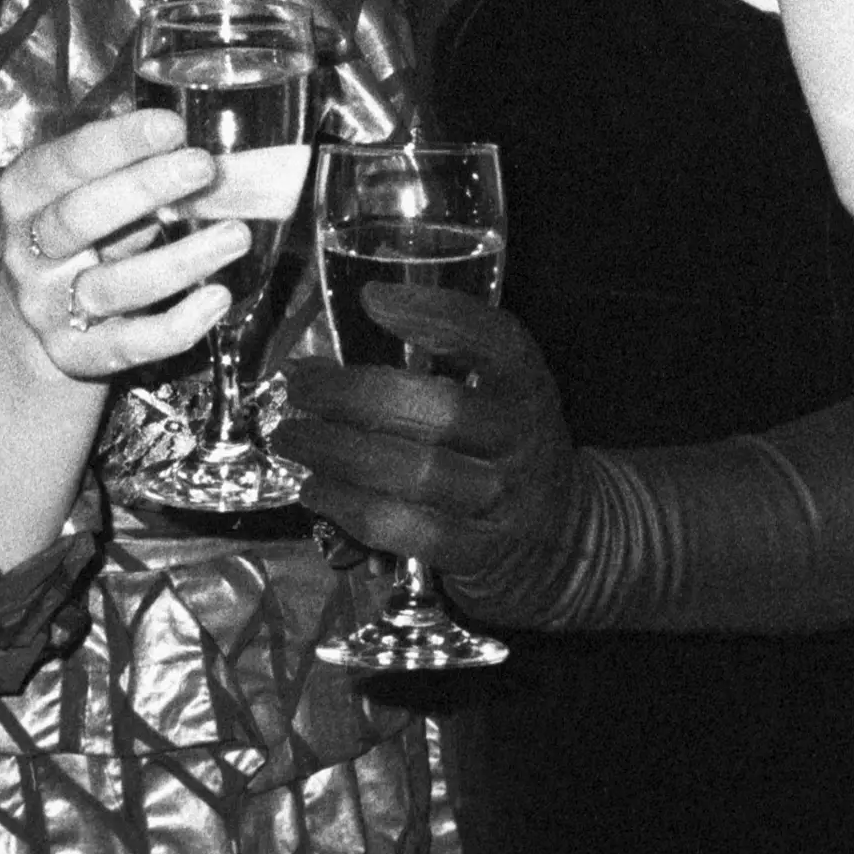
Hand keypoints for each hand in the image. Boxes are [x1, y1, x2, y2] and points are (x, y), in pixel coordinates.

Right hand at [0, 110, 237, 379]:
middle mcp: (28, 252)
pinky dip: (178, 324)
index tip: (172, 126)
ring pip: (112, 286)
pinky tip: (217, 297)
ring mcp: (49, 308)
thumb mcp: (88, 190)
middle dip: (144, 188)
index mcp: (26, 195)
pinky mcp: (77, 355)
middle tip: (204, 166)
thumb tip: (199, 128)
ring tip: (235, 236)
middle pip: (78, 218)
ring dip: (179, 260)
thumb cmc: (83, 234)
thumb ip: (127, 164)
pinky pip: (130, 344)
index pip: (64, 162)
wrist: (42, 317)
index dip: (117, 142)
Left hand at [273, 285, 573, 586]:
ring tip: (291, 437)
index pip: (496, 341)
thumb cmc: (501, 450)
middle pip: (440, 409)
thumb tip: (321, 364)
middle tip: (299, 386)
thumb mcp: (496, 397)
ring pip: (415, 472)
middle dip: (354, 393)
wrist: (562, 538)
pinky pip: (407, 529)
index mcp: (527, 386)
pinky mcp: (478, 554)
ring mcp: (505, 501)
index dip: (437, 316)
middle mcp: (524, 440)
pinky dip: (350, 506)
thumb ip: (438, 370)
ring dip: (337, 452)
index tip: (372, 299)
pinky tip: (316, 490)